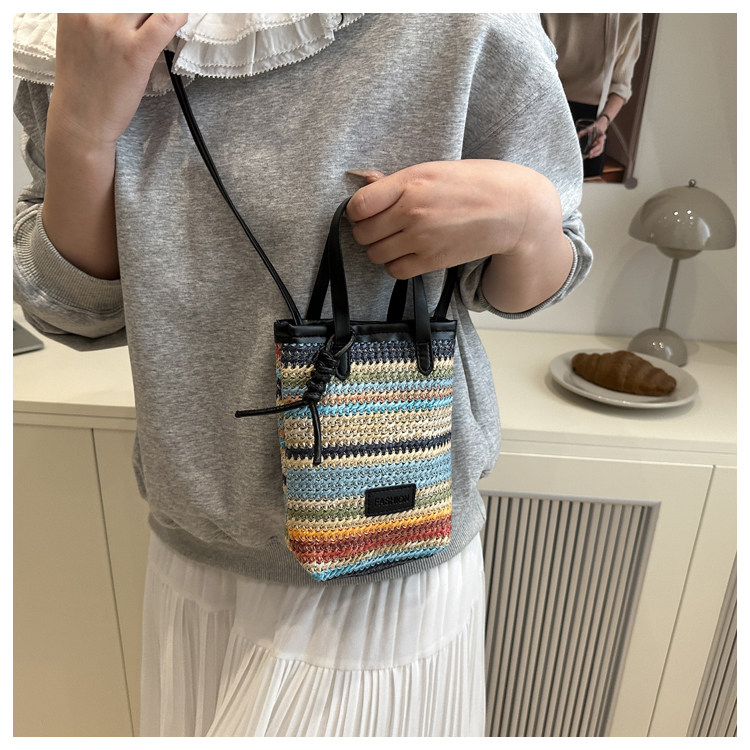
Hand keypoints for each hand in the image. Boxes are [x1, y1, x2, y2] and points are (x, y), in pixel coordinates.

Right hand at [51, 13, 187, 148]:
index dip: (132, 2)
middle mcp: (91, 10)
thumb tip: (134, 9)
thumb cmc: (84, 78)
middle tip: (150, 18)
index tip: (140, 11)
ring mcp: (113, 31)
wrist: (81, 118)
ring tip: (164, 20)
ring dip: (163, 8)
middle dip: (146, 6)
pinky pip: (166, 20)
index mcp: (75, 4)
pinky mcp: (135, 52)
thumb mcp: (79, 31)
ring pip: (151, 2)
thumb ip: (100, 13)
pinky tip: (180, 17)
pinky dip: (178, 13)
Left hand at [345, 159, 561, 279]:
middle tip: (381, 226)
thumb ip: (398, 181)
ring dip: (379, 249)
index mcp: (411, 183)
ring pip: (375, 254)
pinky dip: (395, 265)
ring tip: (395, 239)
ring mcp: (421, 239)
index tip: (364, 211)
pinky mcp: (432, 261)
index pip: (358, 205)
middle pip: (363, 233)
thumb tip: (366, 185)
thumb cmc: (477, 183)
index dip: (356, 211)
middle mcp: (412, 212)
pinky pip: (395, 271)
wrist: (514, 210)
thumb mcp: (434, 169)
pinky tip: (406, 254)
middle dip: (366, 230)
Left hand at [577, 120, 606, 158]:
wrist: (600, 126)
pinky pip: (600, 151)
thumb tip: (577, 135)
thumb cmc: (594, 128)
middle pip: (600, 146)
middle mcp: (602, 139)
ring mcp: (602, 143)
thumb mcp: (588, 128)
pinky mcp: (600, 145)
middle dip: (595, 151)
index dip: (597, 143)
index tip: (593, 146)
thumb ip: (583, 132)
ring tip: (590, 156)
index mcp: (600, 135)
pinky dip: (596, 154)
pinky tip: (591, 156)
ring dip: (596, 154)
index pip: (600, 140)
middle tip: (589, 154)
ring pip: (600, 150)